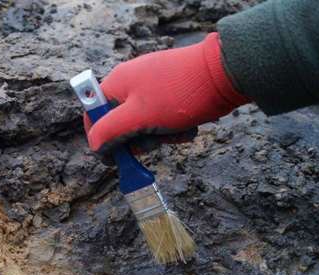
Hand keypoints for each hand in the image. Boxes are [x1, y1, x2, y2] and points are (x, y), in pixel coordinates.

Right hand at [84, 33, 248, 157]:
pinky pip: (163, 119)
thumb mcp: (138, 117)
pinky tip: (187, 127)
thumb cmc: (179, 93)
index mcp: (117, 83)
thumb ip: (110, 131)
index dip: (99, 137)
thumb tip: (94, 145)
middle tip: (152, 142)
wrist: (224, 74)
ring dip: (159, 136)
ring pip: (144, 124)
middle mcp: (131, 82)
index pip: (94, 114)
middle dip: (137, 139)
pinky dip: (173, 129)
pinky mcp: (172, 93)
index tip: (113, 156)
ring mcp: (152, 87)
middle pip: (120, 123)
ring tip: (175, 132)